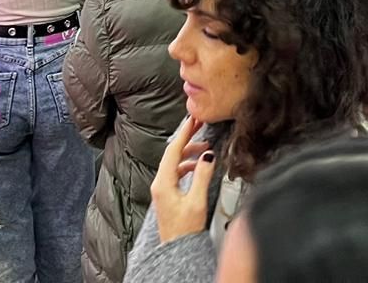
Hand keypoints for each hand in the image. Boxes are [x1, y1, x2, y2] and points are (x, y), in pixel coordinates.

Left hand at [150, 114, 216, 242]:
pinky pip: (176, 171)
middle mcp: (160, 183)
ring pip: (175, 162)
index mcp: (163, 182)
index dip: (185, 132)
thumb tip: (208, 155)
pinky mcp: (167, 194)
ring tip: (205, 148)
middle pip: (172, 154)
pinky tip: (198, 166)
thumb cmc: (185, 230)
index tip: (193, 119)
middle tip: (200, 126)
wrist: (177, 249)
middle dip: (187, 139)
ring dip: (189, 152)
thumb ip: (202, 176)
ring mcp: (162, 189)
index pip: (173, 150)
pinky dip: (188, 164)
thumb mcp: (197, 201)